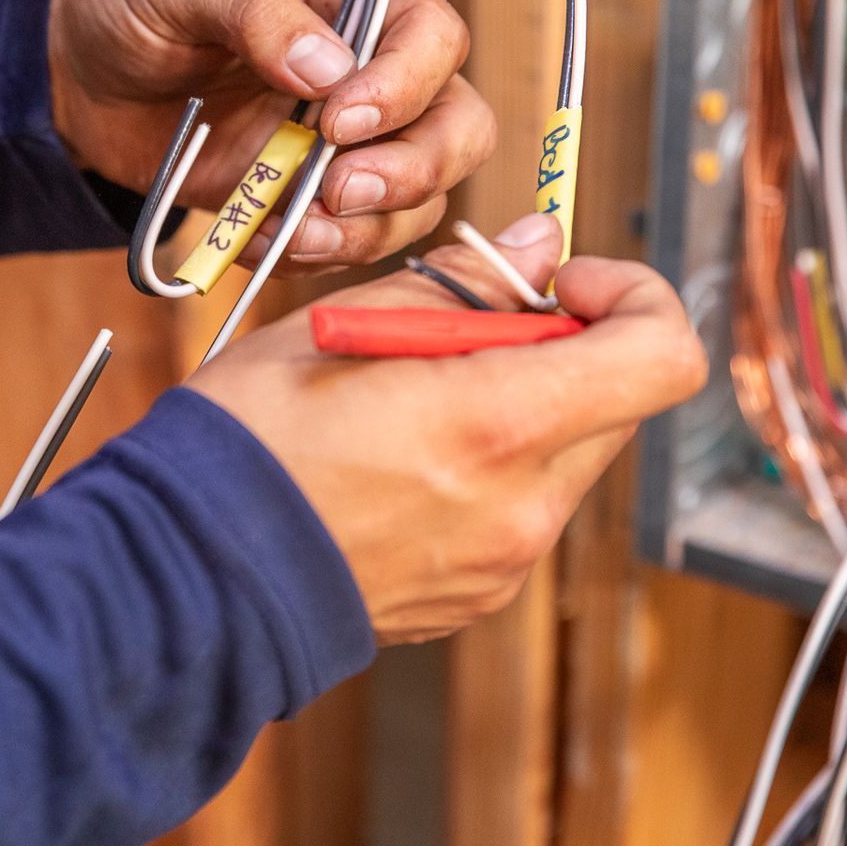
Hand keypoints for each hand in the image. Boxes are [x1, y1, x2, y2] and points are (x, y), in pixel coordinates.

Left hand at [48, 0, 492, 271]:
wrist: (77, 76)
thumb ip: (251, 11)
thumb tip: (327, 67)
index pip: (432, 35)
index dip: (406, 84)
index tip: (339, 120)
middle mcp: (366, 71)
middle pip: (456, 126)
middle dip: (414, 170)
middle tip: (338, 191)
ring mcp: (341, 144)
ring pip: (417, 199)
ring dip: (367, 228)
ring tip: (292, 231)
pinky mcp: (305, 198)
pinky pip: (347, 242)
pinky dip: (309, 254)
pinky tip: (250, 239)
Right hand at [187, 214, 708, 644]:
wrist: (186, 574)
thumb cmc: (248, 441)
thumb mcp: (342, 325)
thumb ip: (462, 284)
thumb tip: (537, 249)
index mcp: (494, 425)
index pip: (659, 355)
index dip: (633, 298)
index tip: (564, 285)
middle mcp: (520, 505)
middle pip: (616, 403)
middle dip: (564, 349)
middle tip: (468, 330)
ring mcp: (504, 562)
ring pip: (568, 455)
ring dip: (523, 408)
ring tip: (414, 400)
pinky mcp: (477, 596)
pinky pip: (521, 510)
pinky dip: (488, 467)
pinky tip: (399, 461)